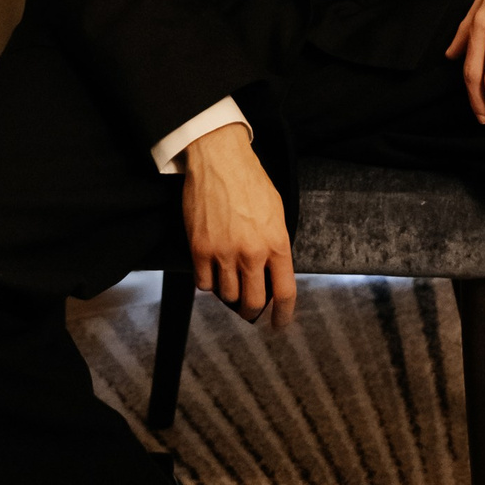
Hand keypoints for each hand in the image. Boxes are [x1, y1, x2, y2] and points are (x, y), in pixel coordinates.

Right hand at [182, 123, 296, 327]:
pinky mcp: (200, 249)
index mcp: (277, 243)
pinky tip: (212, 271)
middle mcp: (252, 253)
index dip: (283, 315)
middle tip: (250, 311)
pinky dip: (208, 282)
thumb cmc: (250, 181)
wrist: (219, 159)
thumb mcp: (277, 212)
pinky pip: (203, 284)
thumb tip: (274, 271)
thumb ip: (276, 244)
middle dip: (252, 312)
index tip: (279, 325)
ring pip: (227, 295)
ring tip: (230, 281)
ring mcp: (224, 253)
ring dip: (230, 293)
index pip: (284, 292)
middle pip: (253, 302)